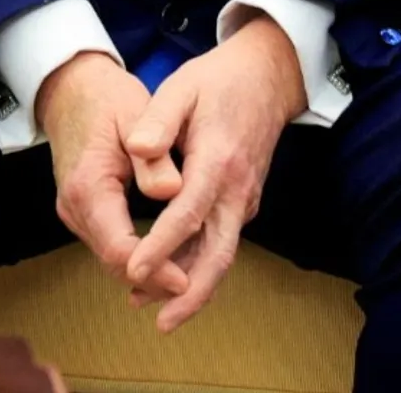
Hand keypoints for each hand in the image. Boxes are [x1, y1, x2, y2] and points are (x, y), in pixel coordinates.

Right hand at [37, 52, 188, 299]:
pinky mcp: (82, 210)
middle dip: (155, 279)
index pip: (119, 248)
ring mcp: (74, 212)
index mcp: (88, 186)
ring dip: (147, 272)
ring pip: (111, 258)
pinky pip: (110, 244)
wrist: (71, 90)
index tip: (187, 280)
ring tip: (189, 279)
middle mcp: (74, 207)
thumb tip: (173, 191)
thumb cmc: (107, 100)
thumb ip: (154, 157)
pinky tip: (168, 259)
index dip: (155, 270)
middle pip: (114, 262)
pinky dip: (138, 256)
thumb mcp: (136, 118)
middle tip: (196, 286)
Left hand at [124, 14, 306, 331]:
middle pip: (219, 253)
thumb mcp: (182, 87)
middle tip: (159, 322)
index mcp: (219, 160)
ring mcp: (245, 197)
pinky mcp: (242, 201)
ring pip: (222, 253)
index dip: (161, 246)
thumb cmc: (219, 81)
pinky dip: (198, 264)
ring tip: (151, 307)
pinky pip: (222, 240)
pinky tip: (171, 276)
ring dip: (192, 285)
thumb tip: (137, 149)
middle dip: (190, 293)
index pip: (189, 212)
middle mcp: (238, 188)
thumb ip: (158, 120)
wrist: (268, 77)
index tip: (132, 270)